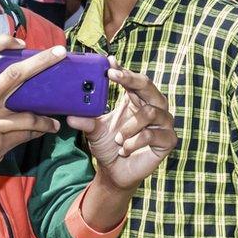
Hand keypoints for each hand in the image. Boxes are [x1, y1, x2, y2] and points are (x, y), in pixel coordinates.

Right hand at [0, 36, 65, 193]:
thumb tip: (9, 78)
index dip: (2, 41)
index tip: (20, 42)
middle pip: (14, 75)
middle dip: (41, 61)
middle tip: (60, 52)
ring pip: (28, 113)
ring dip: (46, 115)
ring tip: (55, 118)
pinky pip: (25, 133)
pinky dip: (38, 131)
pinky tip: (45, 130)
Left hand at [65, 58, 177, 190]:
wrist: (115, 172)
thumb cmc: (108, 146)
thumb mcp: (94, 130)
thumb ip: (86, 120)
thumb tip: (70, 116)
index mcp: (137, 100)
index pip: (134, 80)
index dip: (124, 71)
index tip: (110, 65)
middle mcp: (154, 107)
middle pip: (149, 86)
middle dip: (131, 80)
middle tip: (114, 76)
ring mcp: (163, 123)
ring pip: (151, 112)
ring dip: (130, 126)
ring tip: (118, 139)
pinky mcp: (168, 140)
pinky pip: (152, 135)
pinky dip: (134, 142)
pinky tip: (125, 149)